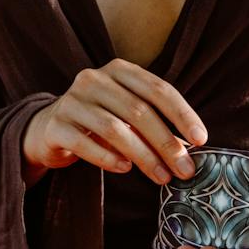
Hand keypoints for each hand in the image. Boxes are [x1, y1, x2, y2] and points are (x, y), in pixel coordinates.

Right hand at [24, 59, 207, 185]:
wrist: (48, 129)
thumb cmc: (98, 121)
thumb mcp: (126, 114)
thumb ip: (154, 123)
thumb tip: (191, 149)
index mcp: (119, 70)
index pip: (157, 89)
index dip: (182, 114)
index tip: (201, 139)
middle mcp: (94, 79)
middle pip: (138, 111)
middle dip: (166, 143)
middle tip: (185, 169)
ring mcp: (71, 101)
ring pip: (114, 129)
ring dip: (143, 156)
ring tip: (161, 177)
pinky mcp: (55, 126)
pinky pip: (85, 143)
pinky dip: (108, 158)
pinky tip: (125, 169)